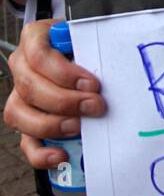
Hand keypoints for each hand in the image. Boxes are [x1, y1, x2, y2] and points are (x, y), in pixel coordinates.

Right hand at [3, 19, 105, 169]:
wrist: (80, 56)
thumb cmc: (84, 47)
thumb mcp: (87, 41)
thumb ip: (92, 50)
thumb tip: (113, 66)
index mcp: (34, 39)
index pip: (39, 56)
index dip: (64, 73)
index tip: (92, 84)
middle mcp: (21, 67)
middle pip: (30, 87)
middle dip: (66, 101)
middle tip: (95, 106)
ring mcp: (20, 96)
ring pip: (19, 114)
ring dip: (52, 125)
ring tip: (80, 128)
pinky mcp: (26, 123)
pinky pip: (25, 143)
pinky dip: (41, 153)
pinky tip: (61, 155)